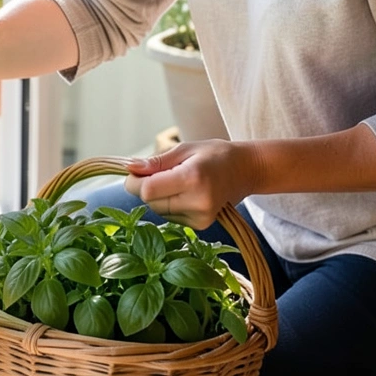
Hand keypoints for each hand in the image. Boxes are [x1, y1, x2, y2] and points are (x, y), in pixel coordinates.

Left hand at [122, 140, 260, 229]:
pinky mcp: (201, 225)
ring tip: (177, 181)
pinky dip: (170, 205)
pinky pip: (170, 217)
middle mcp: (198, 202)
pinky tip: (185, 194)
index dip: (135, 182)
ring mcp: (201, 217)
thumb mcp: (184, 149)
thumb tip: (130, 168)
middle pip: (151, 202)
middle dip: (146, 188)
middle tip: (160, 172)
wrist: (245, 171)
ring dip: (158, 197)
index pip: (148, 190)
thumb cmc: (214, 155)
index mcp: (192, 178)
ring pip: (158, 210)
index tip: (136, 171)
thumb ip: (156, 162)